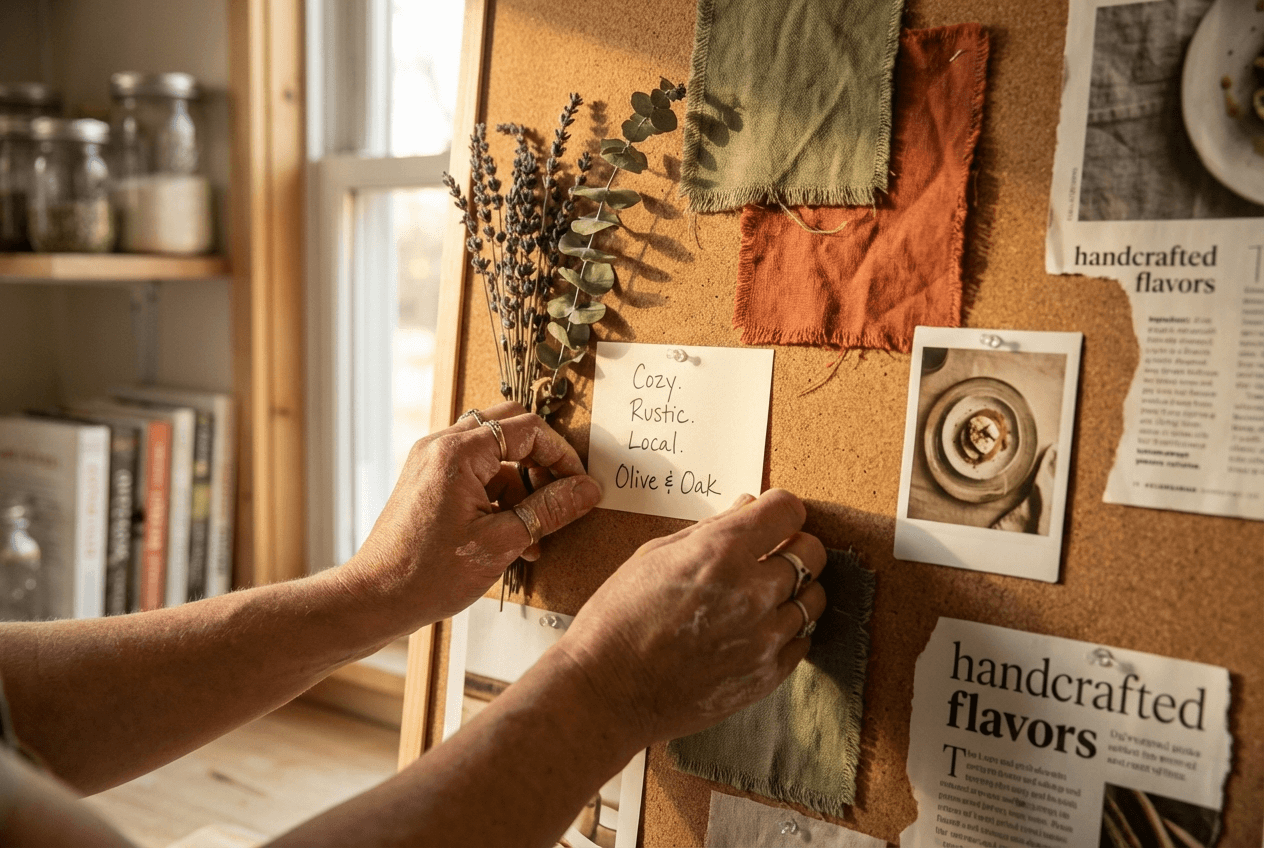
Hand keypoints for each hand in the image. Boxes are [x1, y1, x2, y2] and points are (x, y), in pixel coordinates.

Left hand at [336, 402, 601, 627]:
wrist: (376, 598)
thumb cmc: (429, 574)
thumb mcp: (502, 543)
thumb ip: (549, 510)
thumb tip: (587, 490)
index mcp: (458, 453)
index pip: (527, 430)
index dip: (561, 455)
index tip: (579, 485)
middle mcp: (441, 446)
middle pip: (509, 428)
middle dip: (541, 460)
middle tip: (559, 494)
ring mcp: (431, 461)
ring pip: (494, 453)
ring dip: (520, 484)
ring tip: (535, 533)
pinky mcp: (428, 480)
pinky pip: (474, 472)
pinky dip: (498, 495)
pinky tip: (511, 537)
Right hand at [554, 489, 826, 745]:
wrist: (606, 693)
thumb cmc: (619, 620)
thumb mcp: (655, 555)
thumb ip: (711, 529)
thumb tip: (748, 506)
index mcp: (722, 552)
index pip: (788, 509)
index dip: (780, 508)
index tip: (771, 516)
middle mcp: (752, 592)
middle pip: (812, 552)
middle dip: (794, 545)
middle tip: (770, 553)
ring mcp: (764, 639)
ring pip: (813, 600)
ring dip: (792, 591)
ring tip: (758, 597)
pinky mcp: (766, 676)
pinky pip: (802, 642)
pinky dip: (786, 631)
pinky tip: (756, 630)